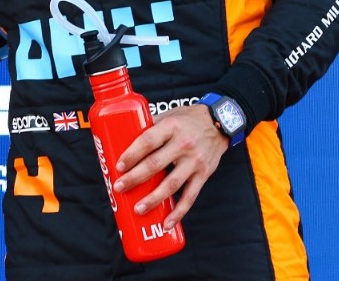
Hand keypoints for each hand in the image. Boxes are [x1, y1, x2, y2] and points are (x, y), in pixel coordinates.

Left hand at [112, 103, 227, 229]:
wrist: (219, 124)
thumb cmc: (186, 120)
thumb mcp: (168, 116)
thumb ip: (149, 127)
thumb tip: (120, 139)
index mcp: (170, 127)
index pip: (147, 141)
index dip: (132, 154)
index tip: (119, 166)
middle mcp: (183, 145)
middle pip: (155, 164)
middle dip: (135, 178)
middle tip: (119, 188)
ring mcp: (194, 162)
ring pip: (172, 184)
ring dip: (153, 199)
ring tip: (138, 209)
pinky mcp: (203, 175)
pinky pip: (190, 196)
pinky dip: (178, 212)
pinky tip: (166, 222)